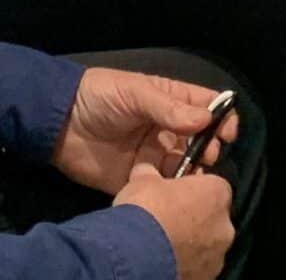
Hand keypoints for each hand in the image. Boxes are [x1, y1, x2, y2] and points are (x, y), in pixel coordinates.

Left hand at [55, 68, 237, 193]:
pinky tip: (175, 193)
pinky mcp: (139, 180)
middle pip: (201, 141)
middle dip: (210, 149)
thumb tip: (205, 120)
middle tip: (208, 157)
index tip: (228, 132)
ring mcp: (153, 156)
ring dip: (194, 173)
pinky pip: (162, 188)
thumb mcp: (133, 93)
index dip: (222, 118)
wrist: (57, 124)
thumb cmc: (99, 97)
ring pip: (185, 167)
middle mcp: (167, 129)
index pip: (206, 107)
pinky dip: (173, 192)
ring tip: (193, 179)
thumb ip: (167, 108)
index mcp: (169, 101)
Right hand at [113, 165, 235, 279]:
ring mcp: (217, 257)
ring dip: (191, 244)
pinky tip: (164, 261)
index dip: (194, 188)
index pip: (214, 185)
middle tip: (169, 219)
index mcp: (218, 194)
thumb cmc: (147, 209)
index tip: (177, 192)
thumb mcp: (143, 180)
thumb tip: (146, 172)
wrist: (137, 255)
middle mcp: (225, 226)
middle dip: (195, 218)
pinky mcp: (206, 278)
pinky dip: (184, 264)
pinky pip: (197, 267)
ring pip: (207, 246)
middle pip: (213, 218)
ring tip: (163, 244)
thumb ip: (151, 174)